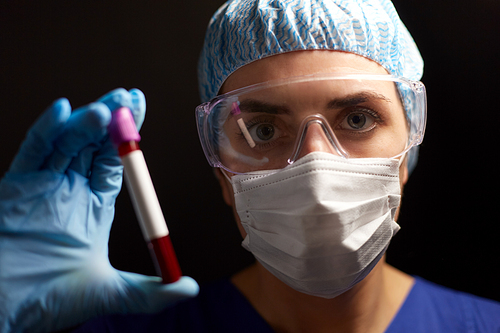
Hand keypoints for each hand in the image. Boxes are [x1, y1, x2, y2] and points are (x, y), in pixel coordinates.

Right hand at [0, 89, 197, 332]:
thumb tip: (190, 288)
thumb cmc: (50, 303)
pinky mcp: (14, 187)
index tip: (140, 109)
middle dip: (111, 118)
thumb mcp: (110, 294)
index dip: (129, 137)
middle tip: (127, 96)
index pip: (115, 162)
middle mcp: (69, 190)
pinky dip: (46, 130)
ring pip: (66, 142)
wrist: (3, 312)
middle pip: (93, 144)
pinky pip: (31, 152)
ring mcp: (41, 186)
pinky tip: (62, 111)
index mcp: (93, 206)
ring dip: (85, 123)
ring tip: (104, 111)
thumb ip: (150, 292)